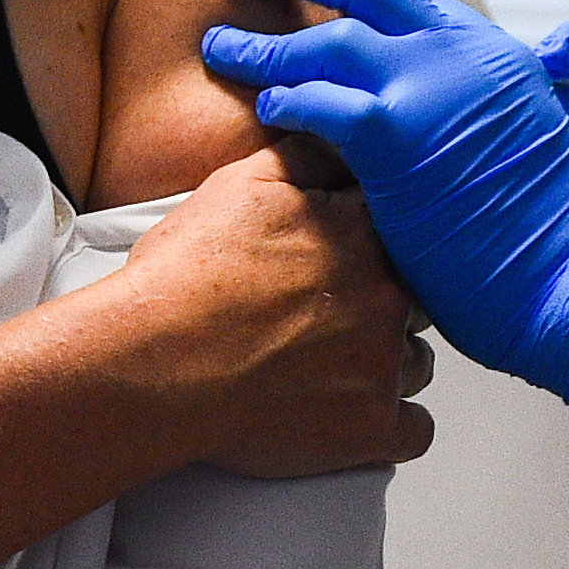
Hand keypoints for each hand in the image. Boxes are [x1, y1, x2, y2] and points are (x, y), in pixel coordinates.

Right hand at [83, 147, 434, 476]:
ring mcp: (382, 366)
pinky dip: (390, 425)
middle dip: (382, 306)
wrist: (151, 364)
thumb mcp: (239, 186)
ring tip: (327, 367)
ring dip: (386, 364)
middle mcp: (384, 297)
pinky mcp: (372, 429)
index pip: (406, 230)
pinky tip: (351, 414)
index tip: (350, 262)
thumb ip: (306, 157)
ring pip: (417, 362)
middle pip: (416, 298)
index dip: (376, 247)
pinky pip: (416, 430)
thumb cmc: (183, 282)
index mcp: (362, 236)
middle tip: (328, 318)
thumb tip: (341, 138)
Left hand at [204, 0, 568, 422]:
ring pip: (327, 39)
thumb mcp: (517, 144)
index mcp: (490, 54)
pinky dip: (286, 98)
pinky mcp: (399, 137)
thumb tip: (425, 116)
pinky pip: (320, 102)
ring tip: (220, 43)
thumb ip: (467, 112)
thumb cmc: (545, 238)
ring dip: (265, 41)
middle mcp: (461, 56)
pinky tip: (265, 103)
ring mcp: (431, 90)